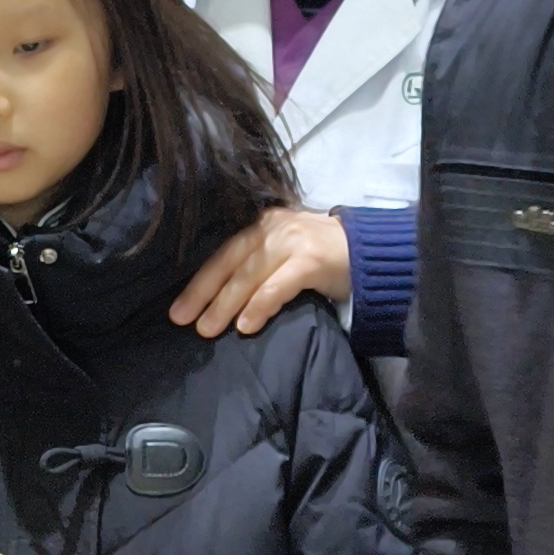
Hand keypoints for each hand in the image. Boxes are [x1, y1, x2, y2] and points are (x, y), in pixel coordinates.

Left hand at [168, 208, 351, 338]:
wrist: (376, 252)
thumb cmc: (328, 257)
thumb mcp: (288, 254)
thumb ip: (260, 266)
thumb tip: (223, 300)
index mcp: (264, 225)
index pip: (224, 254)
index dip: (200, 282)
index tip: (178, 310)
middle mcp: (273, 227)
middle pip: (230, 262)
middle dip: (203, 293)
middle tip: (181, 320)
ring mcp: (293, 241)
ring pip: (249, 274)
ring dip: (225, 303)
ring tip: (207, 329)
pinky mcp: (311, 260)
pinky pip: (278, 285)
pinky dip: (260, 305)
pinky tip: (246, 326)